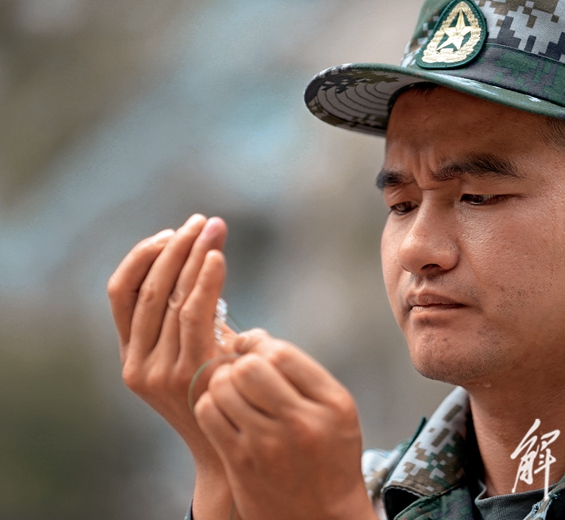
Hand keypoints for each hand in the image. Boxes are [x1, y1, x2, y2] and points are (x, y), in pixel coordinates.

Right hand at [107, 214, 235, 515]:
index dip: (142, 256)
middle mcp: (136, 362)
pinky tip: (217, 258)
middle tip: (201, 221)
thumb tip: (207, 258)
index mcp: (130, 355)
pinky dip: (205, 281)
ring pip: (170, 297)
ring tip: (213, 229)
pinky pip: (194, 314)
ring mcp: (159, 371)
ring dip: (193, 256)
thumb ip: (192, 317)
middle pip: (147, 288)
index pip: (120, 292)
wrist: (228, 446)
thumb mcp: (197, 353)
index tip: (170, 233)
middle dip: (174, 247)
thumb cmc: (220, 393)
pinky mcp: (187, 374)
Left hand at [194, 330, 377, 519]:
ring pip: (222, 386)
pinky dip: (210, 404)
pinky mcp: (241, 463)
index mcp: (332, 404)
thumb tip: (255, 339)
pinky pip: (209, 413)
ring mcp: (269, 446)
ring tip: (232, 391)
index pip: (283, 354)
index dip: (259, 343)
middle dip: (239, 360)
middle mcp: (302, 423)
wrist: (323, 519)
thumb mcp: (337, 412)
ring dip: (221, 381)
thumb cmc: (329, 456)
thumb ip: (304, 375)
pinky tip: (223, 412)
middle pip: (249, 367)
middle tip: (240, 368)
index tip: (253, 347)